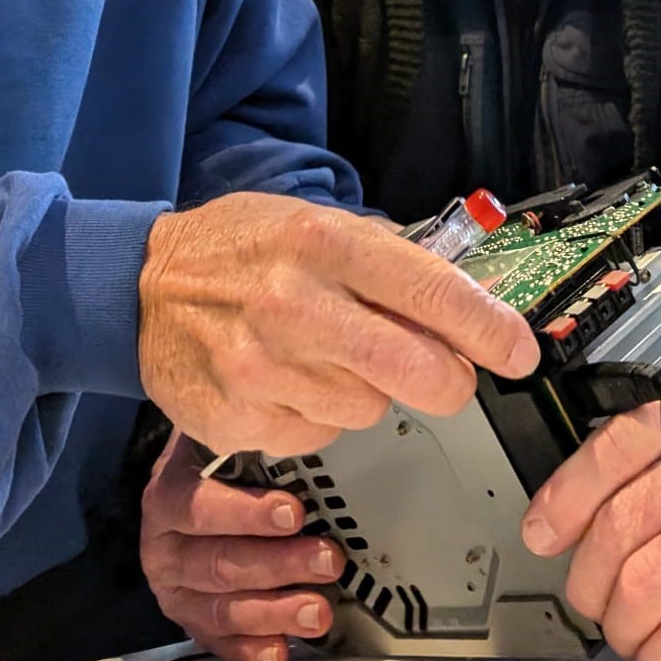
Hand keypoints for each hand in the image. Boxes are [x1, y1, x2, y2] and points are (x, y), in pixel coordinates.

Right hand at [139, 193, 537, 457]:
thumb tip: (477, 302)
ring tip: (324, 354)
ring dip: (368, 390)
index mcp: (327, 244)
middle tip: (445, 373)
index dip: (489, 330)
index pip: (432, 292)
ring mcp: (264, 368)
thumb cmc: (243, 249)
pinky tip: (287, 380)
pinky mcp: (239, 419)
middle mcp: (297, 305)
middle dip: (449, 381)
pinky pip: (321, 435)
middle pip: (420, 372)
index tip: (519, 352)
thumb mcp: (319, 225)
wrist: (141, 287)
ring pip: (372, 409)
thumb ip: (395, 263)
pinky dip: (318, 414)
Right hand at [140, 432, 339, 660]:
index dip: (246, 513)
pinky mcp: (190, 622)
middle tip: (328, 561)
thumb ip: (251, 443)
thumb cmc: (216, 464)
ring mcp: (175, 591)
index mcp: (168, 497)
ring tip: (319, 612)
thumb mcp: (224, 441)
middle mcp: (164, 548)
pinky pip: (218, 643)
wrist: (184, 488)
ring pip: (220, 609)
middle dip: (278, 565)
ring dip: (273, 612)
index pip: (199, 506)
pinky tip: (281, 651)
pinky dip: (250, 649)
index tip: (296, 513)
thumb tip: (306, 433)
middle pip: (218, 564)